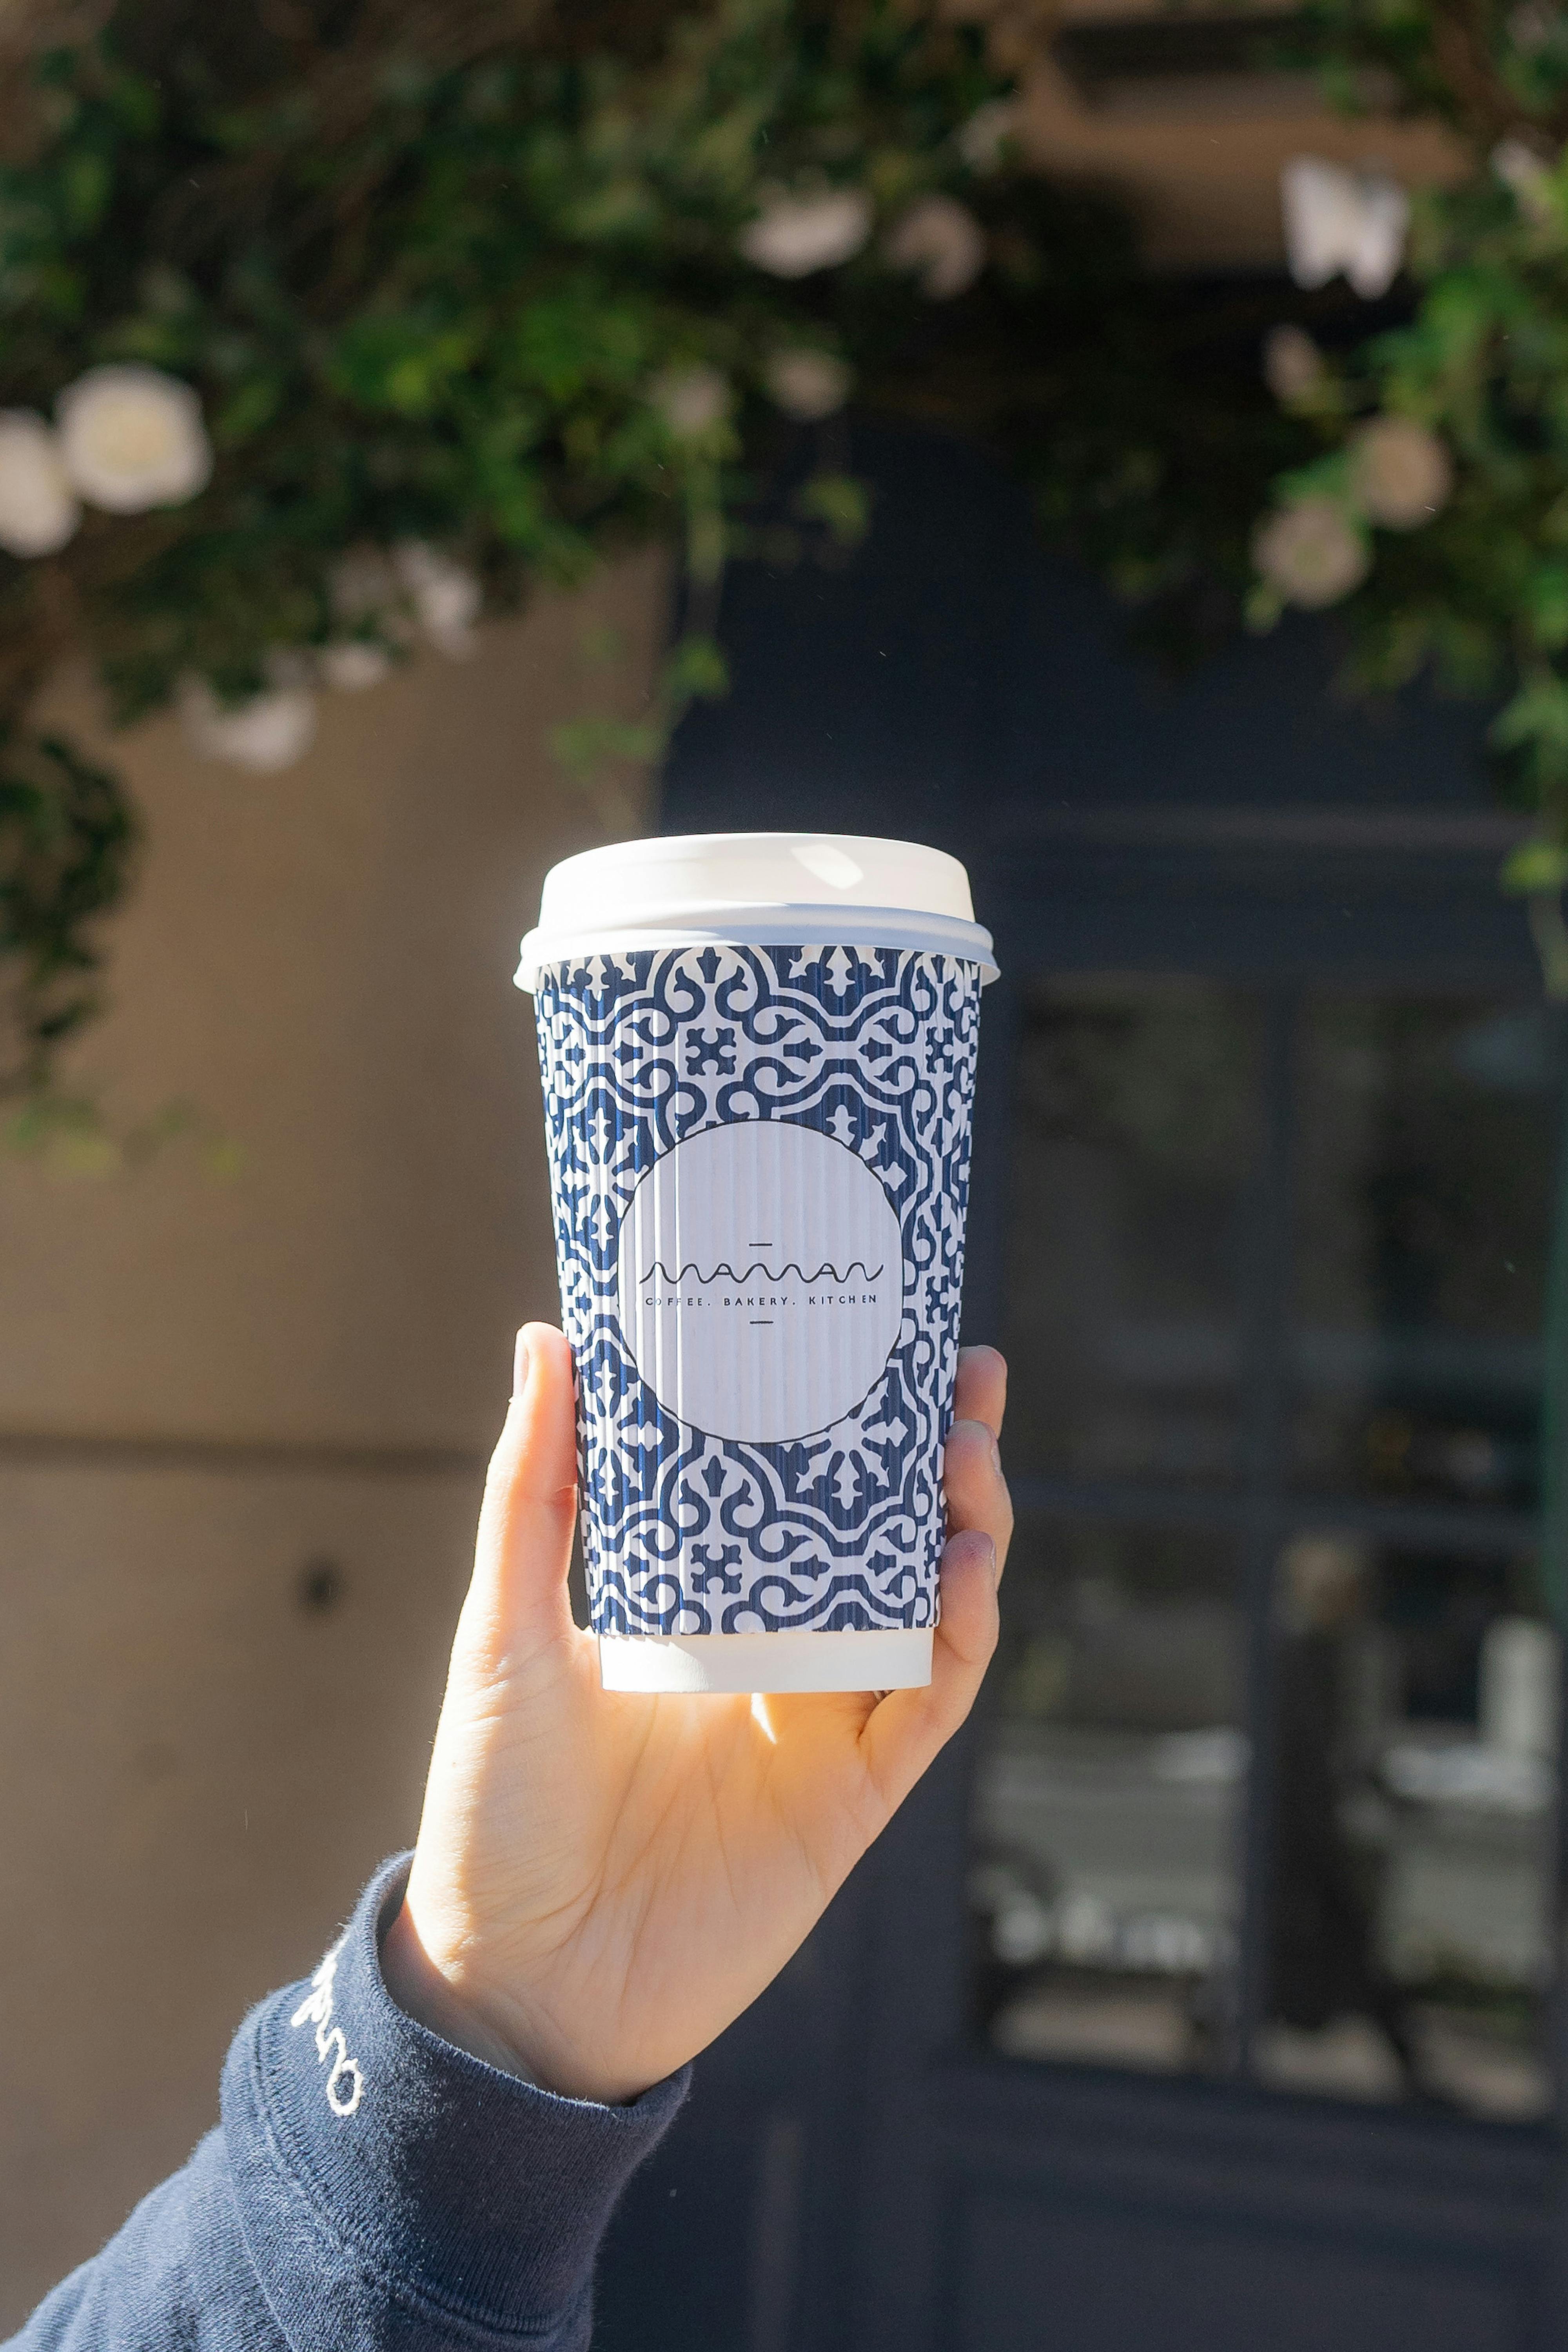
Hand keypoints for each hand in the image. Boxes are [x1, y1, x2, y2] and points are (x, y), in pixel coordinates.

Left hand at [382, 1323, 1011, 2102]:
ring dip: (966, 1528)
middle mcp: (778, 1657)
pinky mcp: (850, 1799)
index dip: (851, 1423)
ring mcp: (822, 1726)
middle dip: (939, 1456)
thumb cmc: (496, 1808)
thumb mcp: (505, 1628)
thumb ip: (534, 1491)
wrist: (512, 1978)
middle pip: (889, 1539)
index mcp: (706, 1610)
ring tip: (969, 1452)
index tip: (880, 1337)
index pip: (802, 1497)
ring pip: (931, 1607)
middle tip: (967, 1376)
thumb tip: (546, 1339)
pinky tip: (959, 1567)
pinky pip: (928, 1701)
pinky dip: (955, 1633)